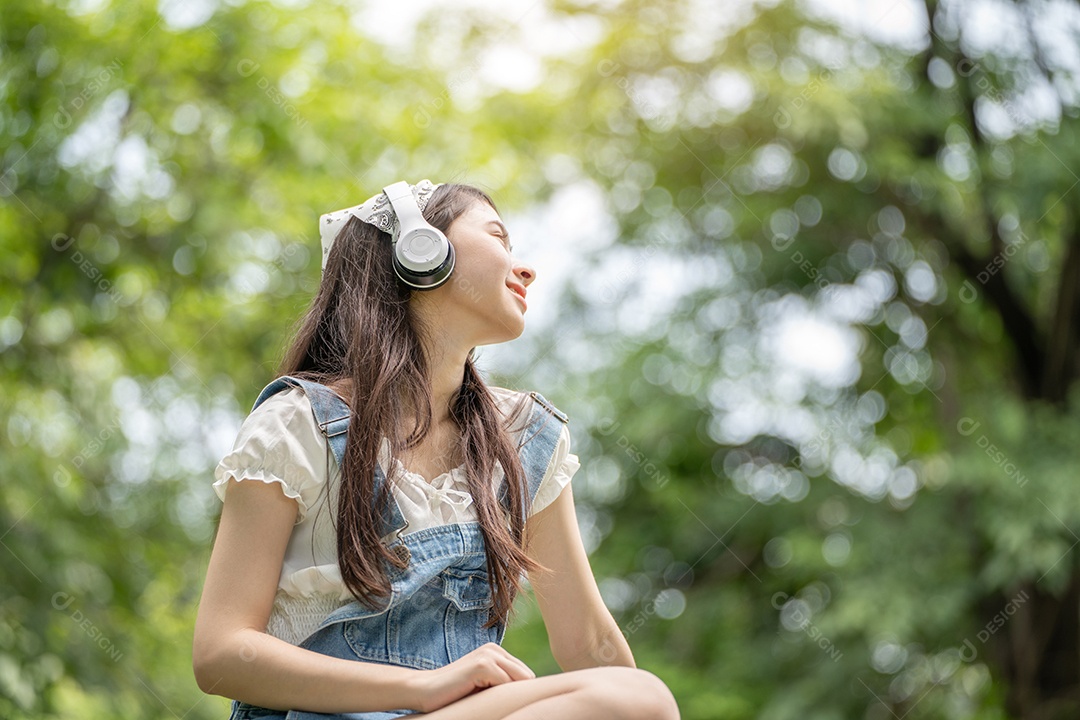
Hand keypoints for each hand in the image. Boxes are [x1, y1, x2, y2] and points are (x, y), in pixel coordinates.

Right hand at [411, 643, 535, 711]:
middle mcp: (494, 649)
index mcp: (496, 652)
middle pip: (527, 677)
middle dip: (517, 694)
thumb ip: (502, 684)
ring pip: (520, 681)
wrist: (423, 690)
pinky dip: (497, 697)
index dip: (519, 693)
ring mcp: (489, 654)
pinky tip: (477, 698)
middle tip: (494, 703)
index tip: (506, 703)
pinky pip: (506, 684)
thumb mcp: (482, 686)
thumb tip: (530, 697)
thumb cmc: (452, 694)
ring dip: (506, 696)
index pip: (526, 675)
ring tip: (484, 700)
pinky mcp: (482, 665)